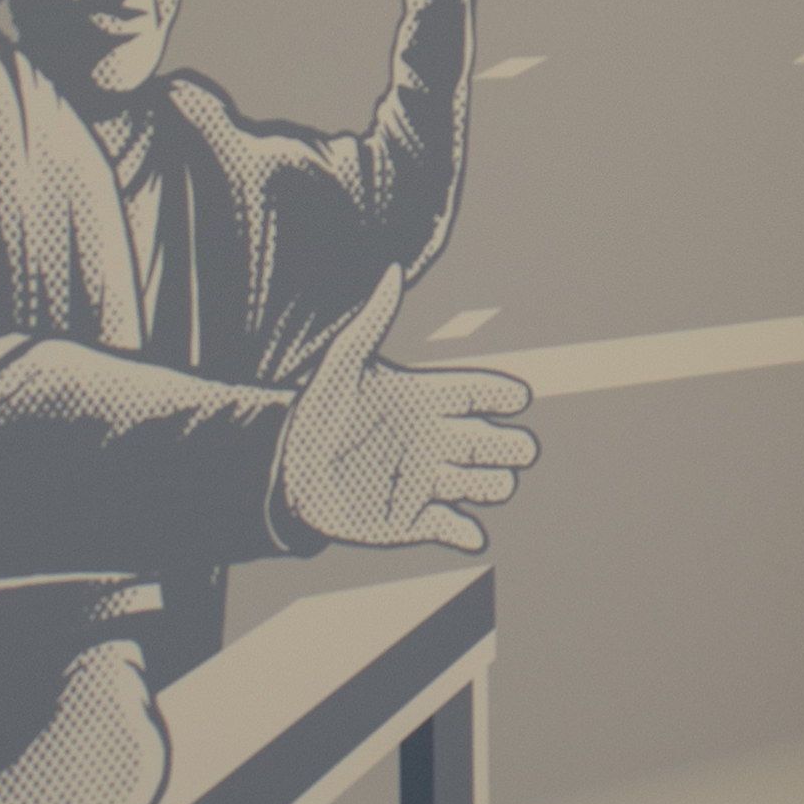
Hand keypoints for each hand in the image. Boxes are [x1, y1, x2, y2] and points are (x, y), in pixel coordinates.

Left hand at [277, 319, 536, 551]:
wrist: (287, 471)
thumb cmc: (317, 412)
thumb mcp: (341, 365)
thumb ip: (371, 322)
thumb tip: (391, 270)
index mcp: (428, 399)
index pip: (482, 393)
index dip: (505, 395)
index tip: (516, 398)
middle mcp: (438, 440)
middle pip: (500, 443)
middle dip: (513, 446)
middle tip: (506, 448)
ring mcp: (430, 481)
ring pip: (490, 486)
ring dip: (492, 486)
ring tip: (471, 483)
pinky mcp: (415, 520)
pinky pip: (457, 530)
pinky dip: (468, 534)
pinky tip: (465, 530)